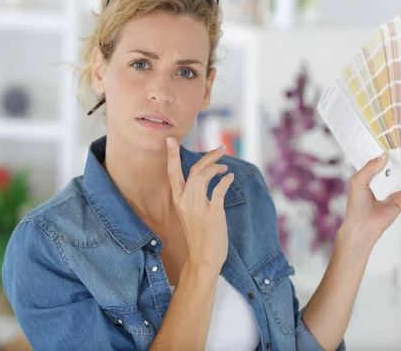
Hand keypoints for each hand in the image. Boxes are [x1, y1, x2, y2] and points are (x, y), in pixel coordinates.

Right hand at [166, 137, 234, 271]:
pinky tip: (230, 178)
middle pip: (194, 170)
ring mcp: (198, 208)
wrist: (203, 259)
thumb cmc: (199, 237)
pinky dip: (225, 180)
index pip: (172, 173)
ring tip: (225, 167)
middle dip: (208, 156)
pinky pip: (218, 190)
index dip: (171, 156)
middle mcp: (186, 202)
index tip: (170, 140)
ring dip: (217, 167)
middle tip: (220, 148)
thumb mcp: (190, 214)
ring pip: (203, 177)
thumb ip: (193, 196)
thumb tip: (204, 179)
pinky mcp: (212, 214)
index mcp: (179, 201)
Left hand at [343, 154, 400, 245]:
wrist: (363, 226)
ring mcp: (393, 190)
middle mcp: (383, 181)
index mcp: (371, 175)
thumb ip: (369, 168)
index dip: (387, 152)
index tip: (395, 140)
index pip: (380, 160)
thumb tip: (383, 157)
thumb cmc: (356, 205)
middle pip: (395, 167)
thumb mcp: (357, 182)